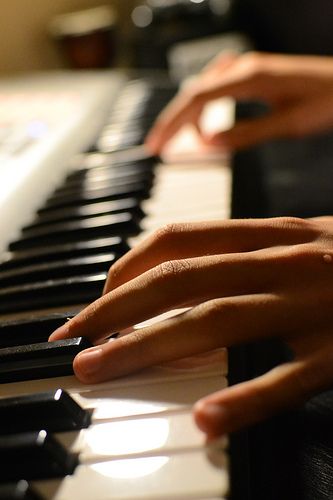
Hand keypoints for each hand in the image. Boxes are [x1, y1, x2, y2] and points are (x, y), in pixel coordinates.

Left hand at [49, 216, 332, 438]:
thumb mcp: (302, 239)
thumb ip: (249, 250)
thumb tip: (189, 269)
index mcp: (274, 234)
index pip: (180, 240)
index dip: (127, 266)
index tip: (99, 296)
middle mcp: (285, 263)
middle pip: (181, 279)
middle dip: (116, 307)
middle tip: (74, 337)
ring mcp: (313, 307)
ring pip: (215, 321)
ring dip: (148, 345)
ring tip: (101, 369)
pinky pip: (287, 379)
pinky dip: (244, 398)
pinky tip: (205, 419)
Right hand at [145, 52, 332, 153]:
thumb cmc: (325, 101)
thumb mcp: (286, 123)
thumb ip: (246, 134)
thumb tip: (211, 144)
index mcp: (248, 76)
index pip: (196, 99)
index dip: (172, 123)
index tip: (156, 144)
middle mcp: (242, 67)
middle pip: (193, 94)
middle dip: (173, 122)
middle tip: (157, 147)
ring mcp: (245, 69)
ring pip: (202, 91)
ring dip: (188, 117)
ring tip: (181, 143)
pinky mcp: (251, 75)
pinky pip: (216, 89)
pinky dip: (206, 110)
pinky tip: (206, 125)